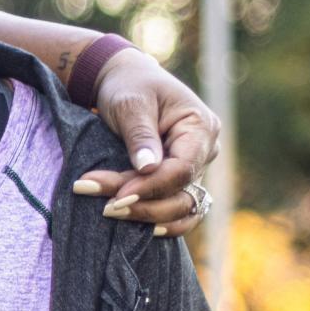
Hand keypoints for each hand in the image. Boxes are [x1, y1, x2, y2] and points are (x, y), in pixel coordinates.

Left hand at [72, 48, 220, 238]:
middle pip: (183, 193)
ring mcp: (195, 167)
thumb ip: (140, 136)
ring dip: (148, 215)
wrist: (124, 80)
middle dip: (143, 204)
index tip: (117, 196)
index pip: (182, 170)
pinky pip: (179, 208)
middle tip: (105, 208)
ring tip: (110, 213)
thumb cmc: (128, 86)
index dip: (150, 188)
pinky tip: (141, 230)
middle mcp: (205, 150)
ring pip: (183, 207)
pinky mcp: (180, 179)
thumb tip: (148, 169)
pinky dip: (161, 220)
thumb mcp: (130, 104)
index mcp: (200, 127)